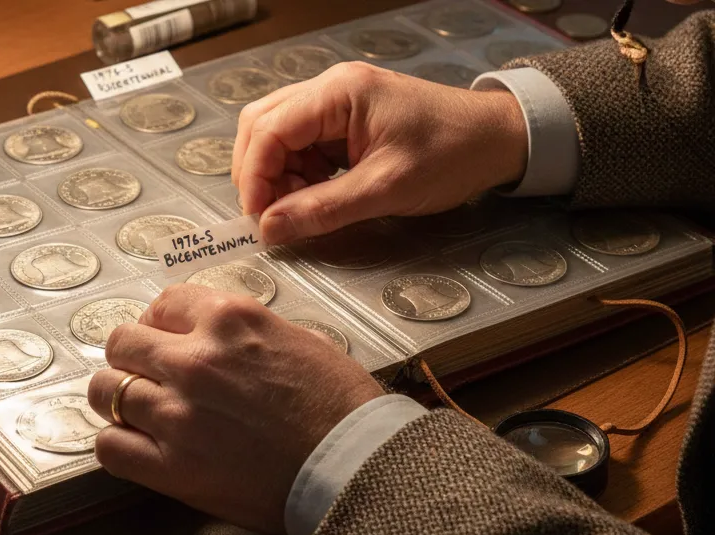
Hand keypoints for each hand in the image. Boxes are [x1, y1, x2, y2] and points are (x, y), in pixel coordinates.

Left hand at [87, 284, 383, 532]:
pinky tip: (136, 443)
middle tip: (147, 371)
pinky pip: (111, 446)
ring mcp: (177, 413)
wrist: (355, 464)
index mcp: (229, 319)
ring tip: (136, 408)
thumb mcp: (296, 338)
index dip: (159, 321)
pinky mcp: (172, 466)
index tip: (164, 336)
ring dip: (120, 396)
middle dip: (132, 355)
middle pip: (123, 342)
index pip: (163, 303)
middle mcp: (195, 359)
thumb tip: (215, 338)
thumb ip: (243, 333)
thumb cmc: (341, 404)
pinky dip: (117, 442)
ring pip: (108, 390)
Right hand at [232, 61, 527, 243]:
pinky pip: (302, 144)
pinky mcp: (344, 120)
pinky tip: (313, 196)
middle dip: (258, 173)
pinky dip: (297, 173)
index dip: (254, 176)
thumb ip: (323, 209)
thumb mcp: (386, 189)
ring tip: (297, 208)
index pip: (269, 129)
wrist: (498, 140)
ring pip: (278, 135)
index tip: (258, 218)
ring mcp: (336, 102)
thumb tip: (269, 228)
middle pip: (262, 124)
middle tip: (269, 216)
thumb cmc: (452, 155)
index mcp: (339, 93)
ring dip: (276, 175)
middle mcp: (330, 88)